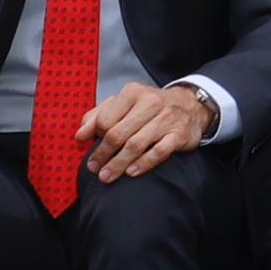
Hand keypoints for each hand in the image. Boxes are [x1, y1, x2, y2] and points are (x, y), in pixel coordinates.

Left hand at [75, 81, 211, 188]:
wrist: (190, 106)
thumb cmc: (150, 107)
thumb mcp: (125, 103)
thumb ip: (99, 115)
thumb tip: (80, 135)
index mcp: (133, 93)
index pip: (106, 118)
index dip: (95, 136)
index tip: (90, 149)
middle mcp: (150, 103)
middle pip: (118, 133)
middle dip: (103, 154)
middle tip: (94, 169)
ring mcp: (166, 119)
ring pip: (136, 144)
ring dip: (118, 163)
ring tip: (107, 176)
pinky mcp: (179, 134)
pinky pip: (158, 152)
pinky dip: (143, 164)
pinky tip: (131, 173)